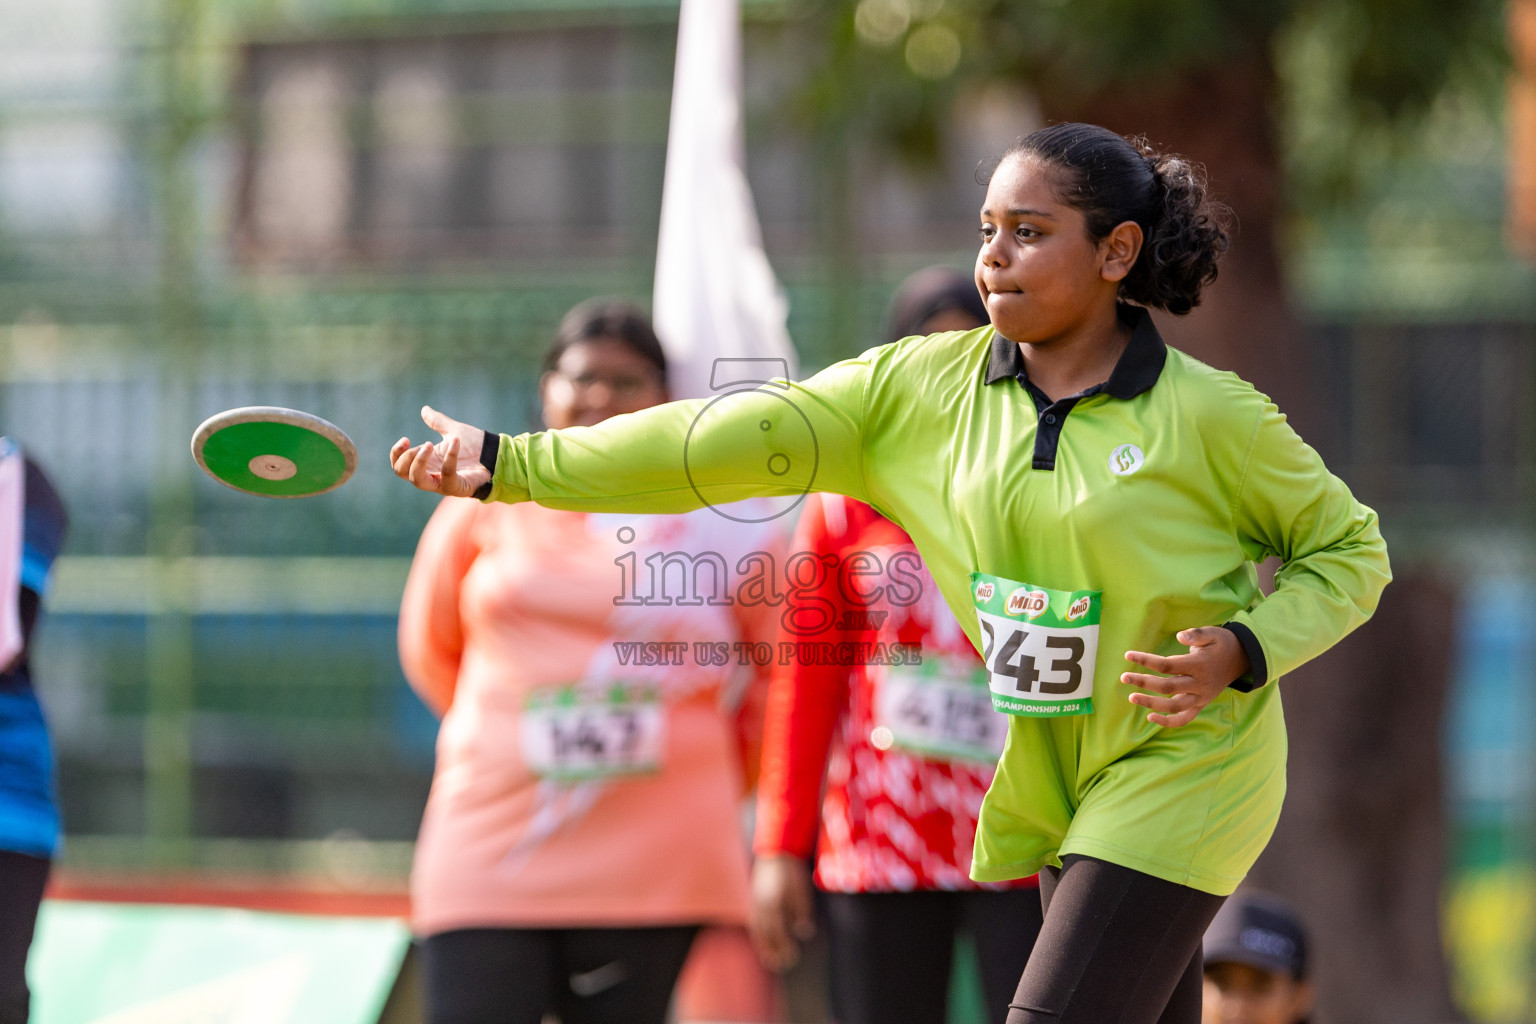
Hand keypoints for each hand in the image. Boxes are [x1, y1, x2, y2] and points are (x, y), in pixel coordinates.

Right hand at [390, 406, 490, 497]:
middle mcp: (431, 475)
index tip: (405, 439)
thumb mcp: (453, 431)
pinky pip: (446, 475)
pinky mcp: (457, 487)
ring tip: (430, 444)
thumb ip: (438, 423)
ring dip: (420, 461)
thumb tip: (424, 409)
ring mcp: (443, 483)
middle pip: (403, 473)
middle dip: (405, 457)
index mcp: (427, 463)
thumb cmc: (476, 447)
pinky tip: (455, 442)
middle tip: (418, 443)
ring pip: (418, 480)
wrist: (497, 455)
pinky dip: (449, 458)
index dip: (396, 453)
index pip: (399, 465)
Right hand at [749, 854, 815, 971]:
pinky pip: (753, 922)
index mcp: (773, 905)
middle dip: (773, 951)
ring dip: (762, 946)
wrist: (776, 851)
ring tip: (768, 959)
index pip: (778, 933)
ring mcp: (754, 903)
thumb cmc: (792, 872)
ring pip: (756, 930)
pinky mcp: (752, 899)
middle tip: (781, 965)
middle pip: (765, 935)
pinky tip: (762, 940)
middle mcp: (760, 907)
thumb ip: (802, 913)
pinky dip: (757, 935)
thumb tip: (803, 933)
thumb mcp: (802, 892)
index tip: (792, 957)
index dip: (784, 947)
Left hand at [1121, 626, 1249, 727]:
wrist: (1241, 660)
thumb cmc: (1221, 644)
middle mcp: (1200, 684)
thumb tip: (1179, 636)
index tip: (1128, 655)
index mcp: (1200, 665)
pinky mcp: (1201, 705)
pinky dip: (1168, 722)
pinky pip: (1184, 719)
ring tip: (1131, 697)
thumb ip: (1196, 634)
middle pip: (1168, 687)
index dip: (1146, 660)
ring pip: (1174, 706)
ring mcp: (1201, 697)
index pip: (1168, 665)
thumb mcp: (1212, 633)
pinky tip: (1150, 717)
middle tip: (1123, 678)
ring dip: (1151, 704)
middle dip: (1143, 683)